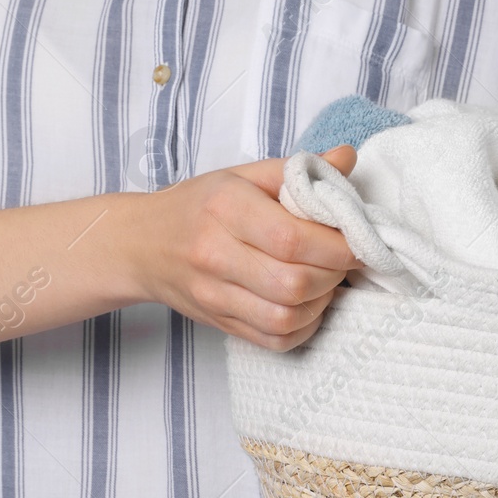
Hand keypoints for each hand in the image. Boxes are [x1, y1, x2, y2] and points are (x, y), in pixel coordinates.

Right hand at [133, 145, 363, 350]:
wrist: (140, 245)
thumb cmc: (198, 205)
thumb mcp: (242, 176)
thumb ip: (298, 171)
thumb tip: (347, 158)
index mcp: (224, 207)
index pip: (292, 237)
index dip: (337, 244)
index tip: (357, 239)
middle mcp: (214, 253)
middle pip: (294, 282)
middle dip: (334, 273)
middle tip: (342, 259)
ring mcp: (213, 294)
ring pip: (286, 316)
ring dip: (321, 302)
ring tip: (325, 280)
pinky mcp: (219, 323)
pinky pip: (275, 340)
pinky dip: (303, 327)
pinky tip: (306, 304)